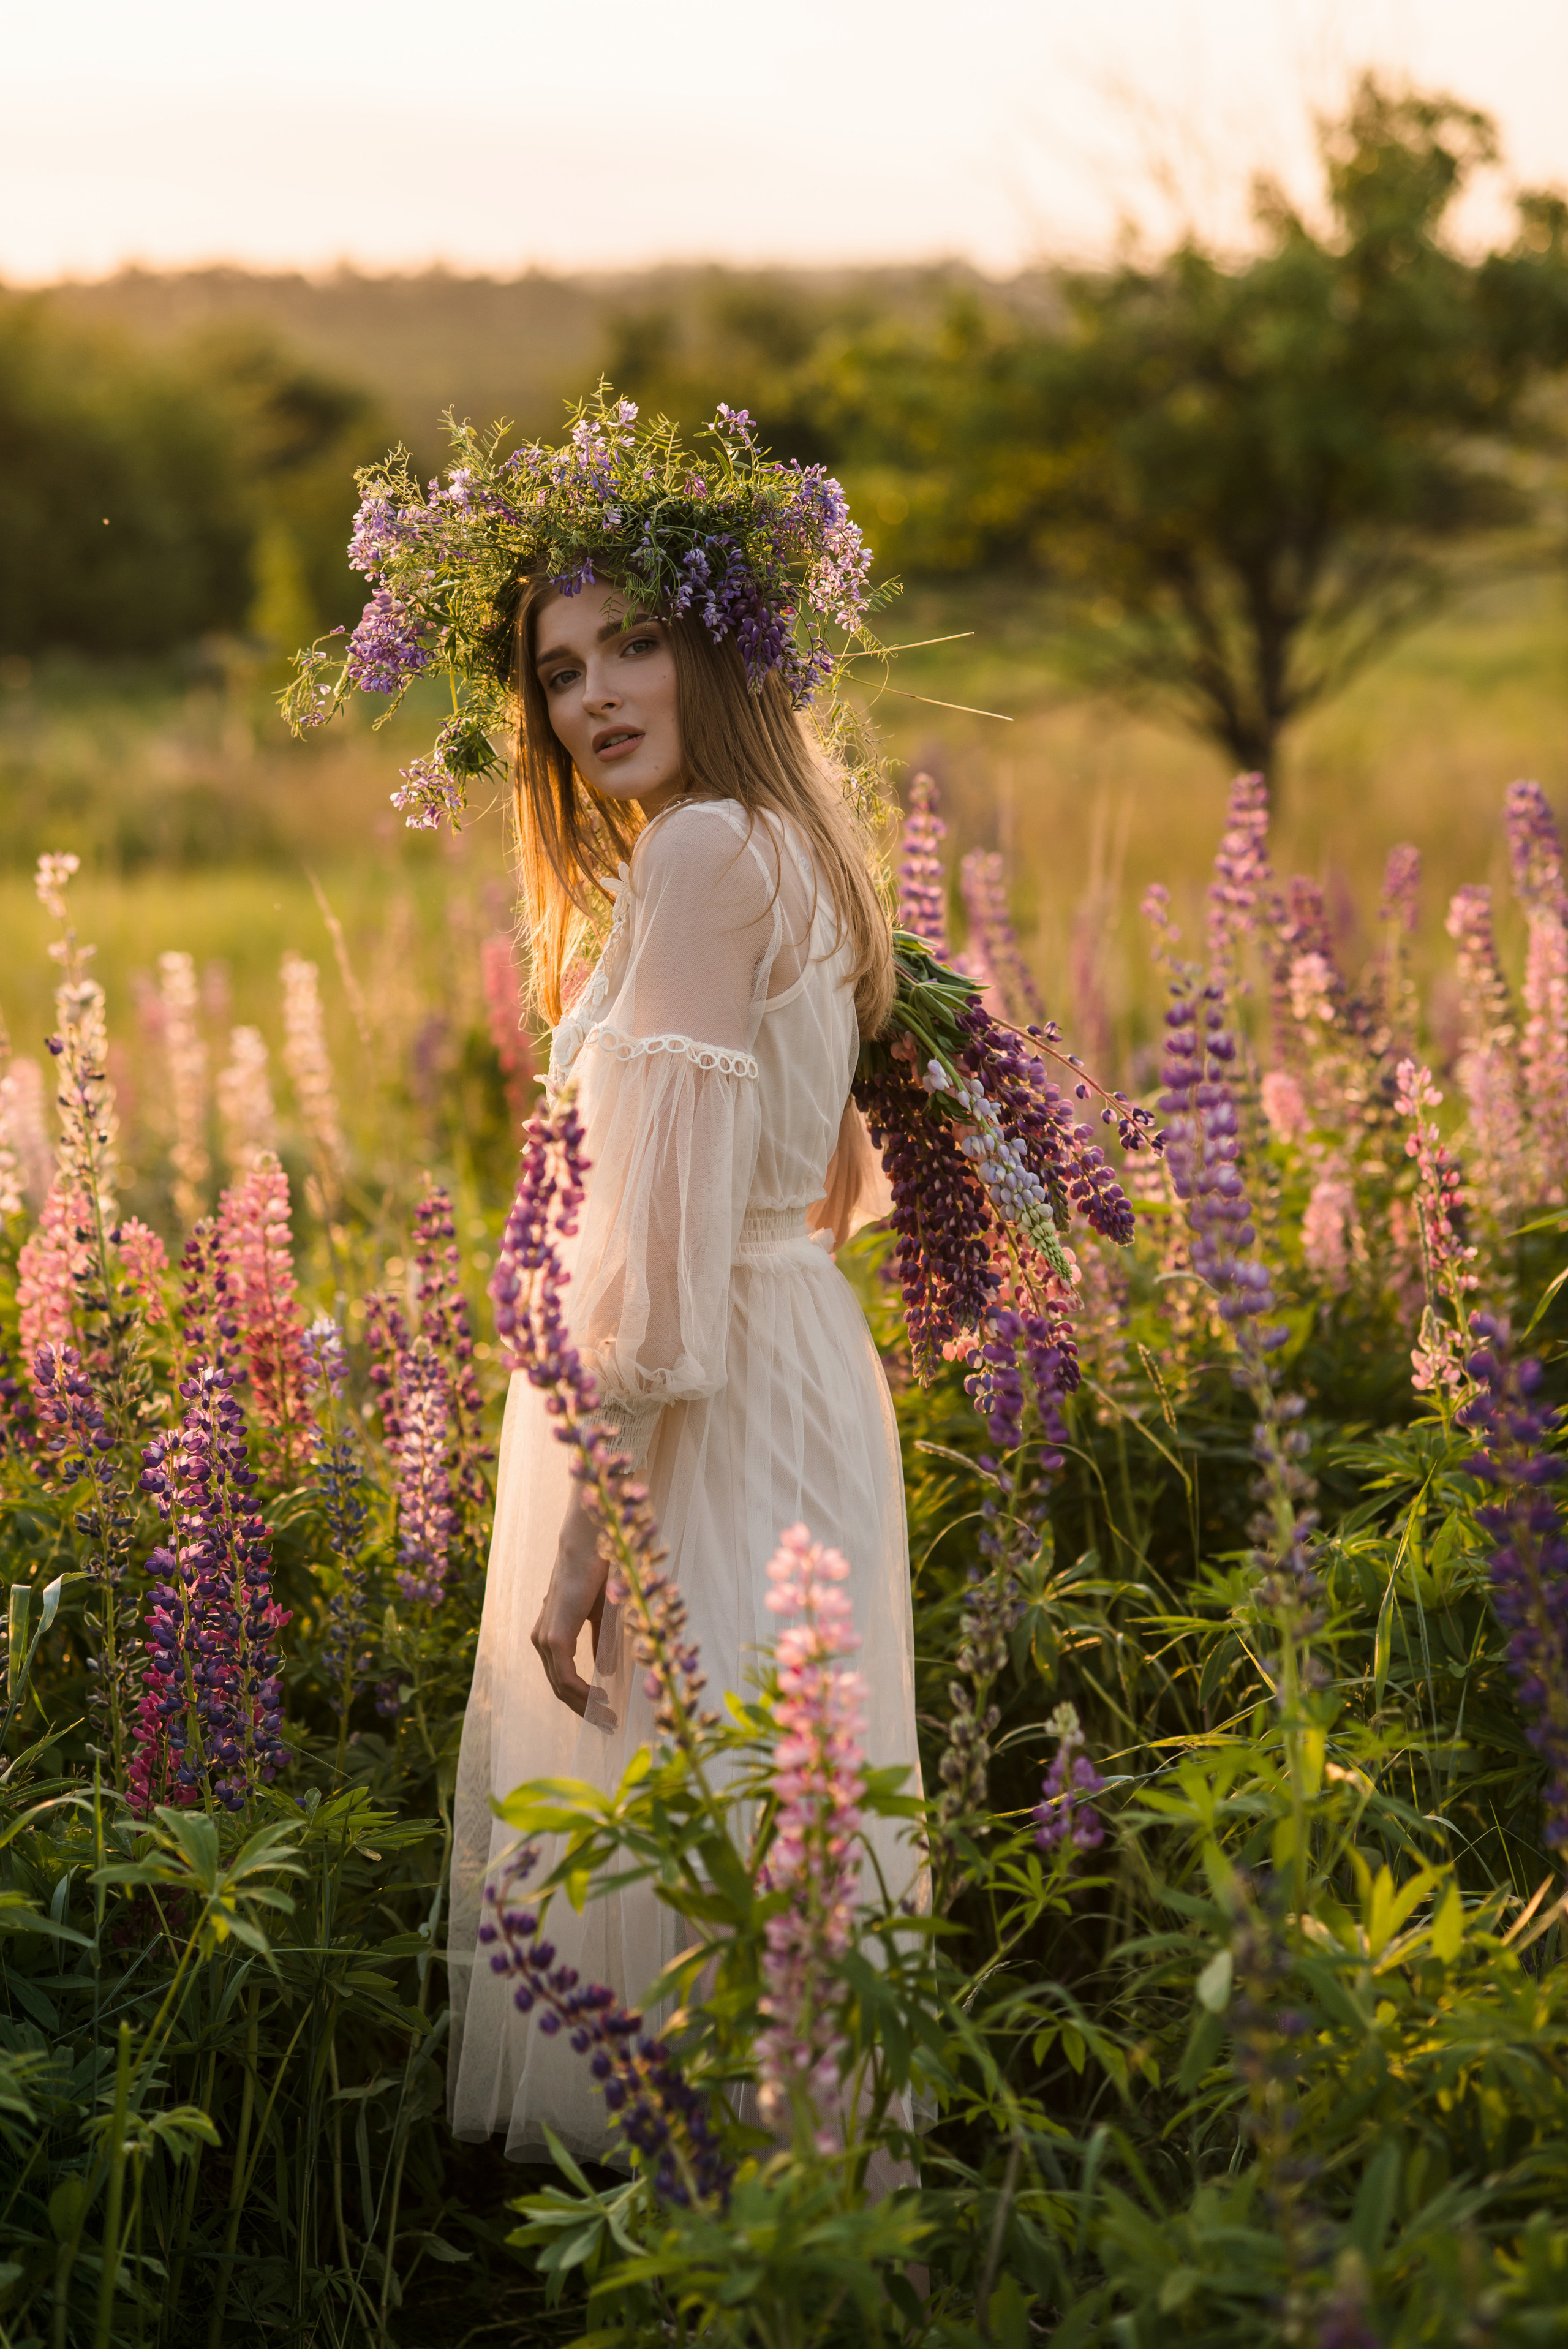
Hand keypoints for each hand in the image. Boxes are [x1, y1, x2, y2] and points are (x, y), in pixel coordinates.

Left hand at [532, 1480, 608, 1714]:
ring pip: (561, 1686)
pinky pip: (566, 1677)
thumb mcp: (600, 1615)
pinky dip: (583, 1693)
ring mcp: (546, 1639)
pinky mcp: (555, 1637)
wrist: (589, 1547)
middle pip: (559, 1687)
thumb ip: (599, 1642)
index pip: (562, 1677)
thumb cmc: (597, 1573)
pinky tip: (601, 1699)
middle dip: (584, 1709)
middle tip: (609, 1724)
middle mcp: (542, 1639)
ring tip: (608, 1717)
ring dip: (585, 1706)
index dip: (582, 1698)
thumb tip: (606, 1671)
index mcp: (551, 1633)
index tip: (605, 1712)